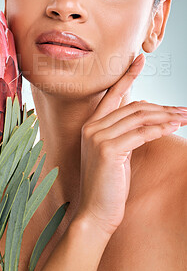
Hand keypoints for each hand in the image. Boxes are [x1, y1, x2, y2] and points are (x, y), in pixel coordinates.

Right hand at [75, 53, 186, 235]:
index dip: (127, 76)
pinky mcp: (107, 149)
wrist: (95, 211)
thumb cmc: (108, 183)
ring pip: (139, 117)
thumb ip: (125, 131)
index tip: (139, 59)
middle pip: (133, 107)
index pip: (112, 94)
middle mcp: (92, 127)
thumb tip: (144, 112)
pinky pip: (140, 134)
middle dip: (162, 107)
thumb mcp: (116, 152)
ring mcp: (98, 137)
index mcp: (92, 125)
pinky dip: (159, 129)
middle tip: (183, 110)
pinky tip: (174, 127)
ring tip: (185, 117)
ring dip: (166, 117)